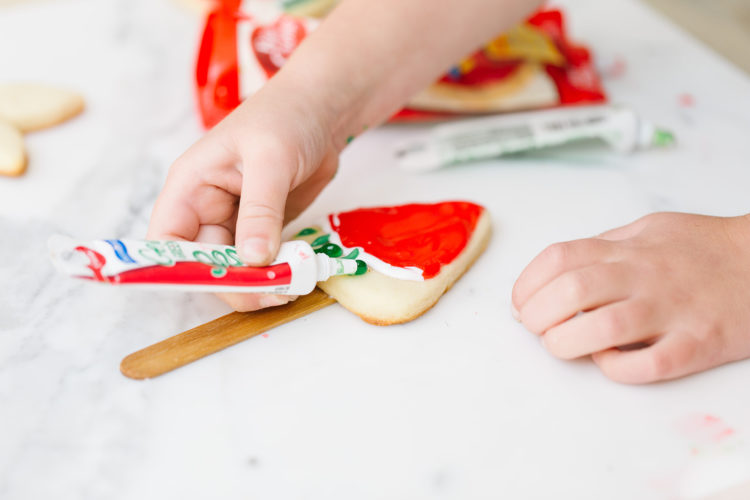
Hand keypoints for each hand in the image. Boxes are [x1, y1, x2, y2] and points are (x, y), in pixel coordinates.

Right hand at [147, 82, 339, 310]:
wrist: (322, 111)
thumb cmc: (287, 118)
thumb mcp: (271, 160)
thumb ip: (261, 210)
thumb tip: (253, 259)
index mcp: (191, 187)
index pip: (167, 242)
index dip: (184, 271)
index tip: (221, 285)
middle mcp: (205, 209)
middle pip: (203, 265)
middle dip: (235, 283)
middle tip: (273, 293)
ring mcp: (234, 222)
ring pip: (234, 269)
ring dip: (260, 283)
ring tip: (292, 285)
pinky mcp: (261, 230)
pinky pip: (260, 263)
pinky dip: (277, 273)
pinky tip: (298, 276)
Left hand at [511, 212, 749, 383]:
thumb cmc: (702, 248)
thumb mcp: (649, 229)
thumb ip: (605, 246)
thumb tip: (556, 269)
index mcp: (627, 248)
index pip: (559, 258)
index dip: (527, 284)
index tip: (521, 303)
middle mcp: (644, 276)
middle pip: (571, 291)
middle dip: (537, 315)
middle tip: (535, 327)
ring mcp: (671, 311)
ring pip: (602, 329)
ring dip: (566, 343)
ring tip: (561, 345)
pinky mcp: (697, 345)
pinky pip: (647, 365)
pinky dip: (616, 368)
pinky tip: (607, 360)